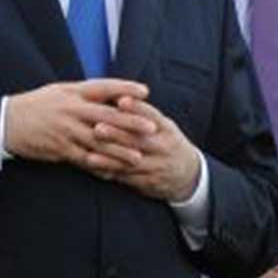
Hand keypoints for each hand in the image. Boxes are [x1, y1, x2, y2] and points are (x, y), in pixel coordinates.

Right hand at [3, 79, 150, 166]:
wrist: (6, 122)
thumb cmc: (35, 106)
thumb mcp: (58, 92)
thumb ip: (83, 94)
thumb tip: (109, 95)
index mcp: (73, 93)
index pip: (104, 87)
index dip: (125, 88)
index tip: (145, 92)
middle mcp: (72, 110)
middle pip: (107, 117)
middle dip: (131, 124)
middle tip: (152, 129)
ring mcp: (66, 131)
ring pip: (99, 142)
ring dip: (120, 151)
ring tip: (138, 158)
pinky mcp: (60, 149)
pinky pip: (84, 159)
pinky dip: (100, 167)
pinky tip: (113, 172)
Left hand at [84, 97, 202, 202]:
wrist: (187, 174)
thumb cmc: (164, 141)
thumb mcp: (161, 125)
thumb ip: (141, 113)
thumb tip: (117, 94)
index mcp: (166, 128)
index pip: (152, 115)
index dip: (137, 108)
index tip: (121, 100)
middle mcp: (164, 147)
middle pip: (140, 140)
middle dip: (118, 134)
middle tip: (97, 128)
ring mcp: (157, 166)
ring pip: (132, 163)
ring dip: (110, 160)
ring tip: (90, 157)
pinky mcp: (149, 183)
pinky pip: (128, 179)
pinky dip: (111, 174)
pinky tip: (95, 173)